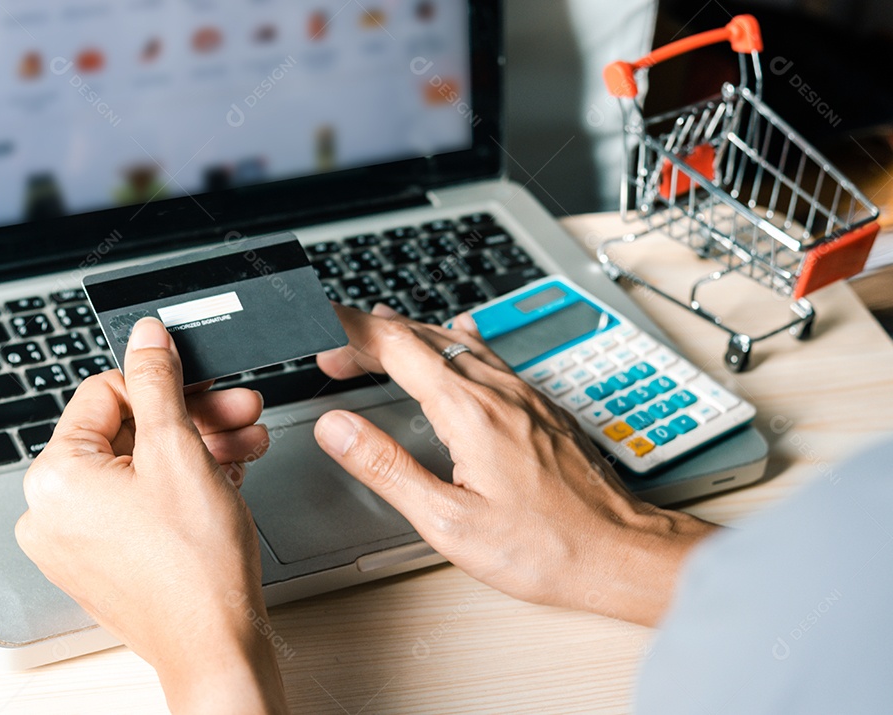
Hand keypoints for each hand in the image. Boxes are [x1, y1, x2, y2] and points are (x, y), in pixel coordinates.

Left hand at [16, 318, 287, 713]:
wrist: (216, 647)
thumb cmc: (196, 568)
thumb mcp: (180, 451)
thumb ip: (158, 381)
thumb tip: (146, 335)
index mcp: (53, 478)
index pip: (104, 394)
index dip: (163, 382)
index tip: (202, 380)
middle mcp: (50, 510)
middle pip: (128, 432)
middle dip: (192, 418)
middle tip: (238, 410)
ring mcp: (75, 540)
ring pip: (139, 467)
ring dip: (196, 449)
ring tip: (245, 446)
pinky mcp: (102, 560)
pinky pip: (138, 502)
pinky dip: (180, 485)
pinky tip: (225, 475)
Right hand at [314, 304, 718, 625]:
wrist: (623, 553)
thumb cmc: (547, 548)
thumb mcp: (449, 521)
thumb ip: (387, 467)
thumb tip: (337, 428)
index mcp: (470, 412)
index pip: (396, 346)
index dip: (351, 329)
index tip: (319, 323)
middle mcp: (499, 392)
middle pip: (423, 339)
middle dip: (370, 336)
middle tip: (332, 351)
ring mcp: (525, 396)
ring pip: (457, 344)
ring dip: (409, 336)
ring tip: (377, 336)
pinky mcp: (542, 408)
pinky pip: (490, 356)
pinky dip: (457, 341)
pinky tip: (462, 331)